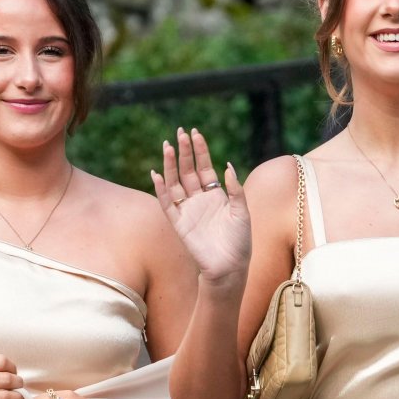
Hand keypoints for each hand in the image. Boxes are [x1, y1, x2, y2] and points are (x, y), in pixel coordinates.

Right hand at [151, 127, 250, 286]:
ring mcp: (187, 210)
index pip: (204, 167)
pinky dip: (161, 190)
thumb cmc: (239, 241)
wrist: (230, 265)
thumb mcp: (242, 211)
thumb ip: (235, 189)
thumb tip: (227, 166)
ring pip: (175, 182)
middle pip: (188, 170)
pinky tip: (157, 174)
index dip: (200, 150)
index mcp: (215, 194)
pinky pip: (167, 204)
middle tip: (180, 133)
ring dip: (170, 165)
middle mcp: (199, 199)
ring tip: (167, 146)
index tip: (196, 133)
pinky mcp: (179, 223)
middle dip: (184, 152)